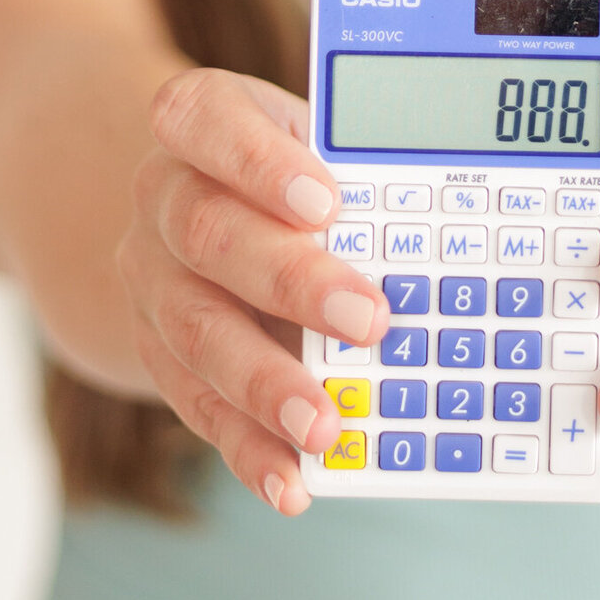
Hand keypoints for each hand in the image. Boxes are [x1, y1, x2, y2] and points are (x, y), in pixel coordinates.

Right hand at [118, 67, 386, 514]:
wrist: (198, 217)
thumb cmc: (287, 172)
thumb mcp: (316, 142)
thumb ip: (360, 177)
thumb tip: (446, 245)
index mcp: (200, 122)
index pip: (202, 118)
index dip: (258, 160)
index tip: (325, 201)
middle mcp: (164, 198)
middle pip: (211, 235)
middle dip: (292, 283)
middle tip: (370, 320)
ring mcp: (153, 281)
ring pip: (197, 330)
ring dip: (265, 384)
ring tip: (326, 425)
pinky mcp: (160, 354)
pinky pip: (197, 405)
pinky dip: (247, 448)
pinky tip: (292, 481)